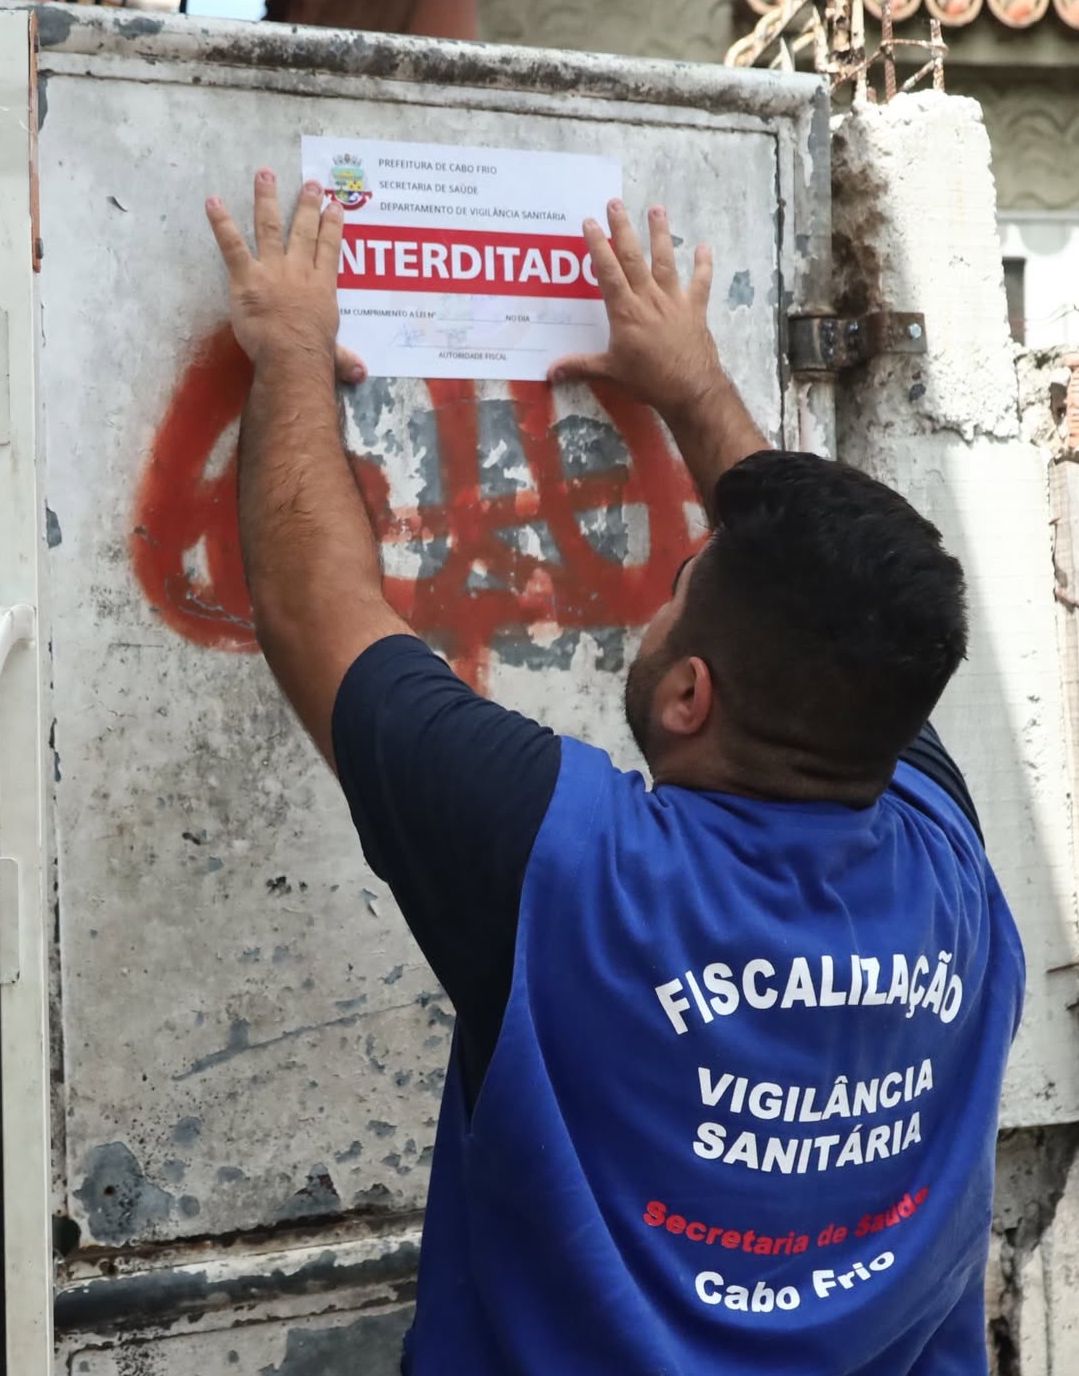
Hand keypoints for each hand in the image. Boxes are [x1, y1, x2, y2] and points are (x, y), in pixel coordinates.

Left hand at [206, 169, 365, 382]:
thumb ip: (345, 359)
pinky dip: (222, 223)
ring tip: (265, 175)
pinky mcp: (247, 277)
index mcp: (321, 287)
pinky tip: (213, 202)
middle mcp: (299, 271)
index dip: (333, 226)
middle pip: (303, 230)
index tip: (335, 206)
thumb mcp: (334, 356)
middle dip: (307, 205)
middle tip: (310, 183)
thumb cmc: (313, 356)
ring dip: (267, 199)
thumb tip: (361, 374)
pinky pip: (232, 245)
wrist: (291, 356)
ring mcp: (273, 270)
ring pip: (270, 227)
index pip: (329, 249)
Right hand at [549, 200, 716, 418]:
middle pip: (634, 257)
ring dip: (660, 233)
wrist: (690, 389)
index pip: (608, 272)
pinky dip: (703, 265)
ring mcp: (674, 301)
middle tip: (615, 203)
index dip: (597, 246)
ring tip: (656, 208)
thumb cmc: (648, 381)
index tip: (590, 222)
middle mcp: (649, 298)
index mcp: (625, 311)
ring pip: (666, 260)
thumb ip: (580, 366)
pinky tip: (704, 247)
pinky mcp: (695, 309)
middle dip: (623, 228)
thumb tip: (550, 372)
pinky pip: (700, 283)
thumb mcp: (610, 372)